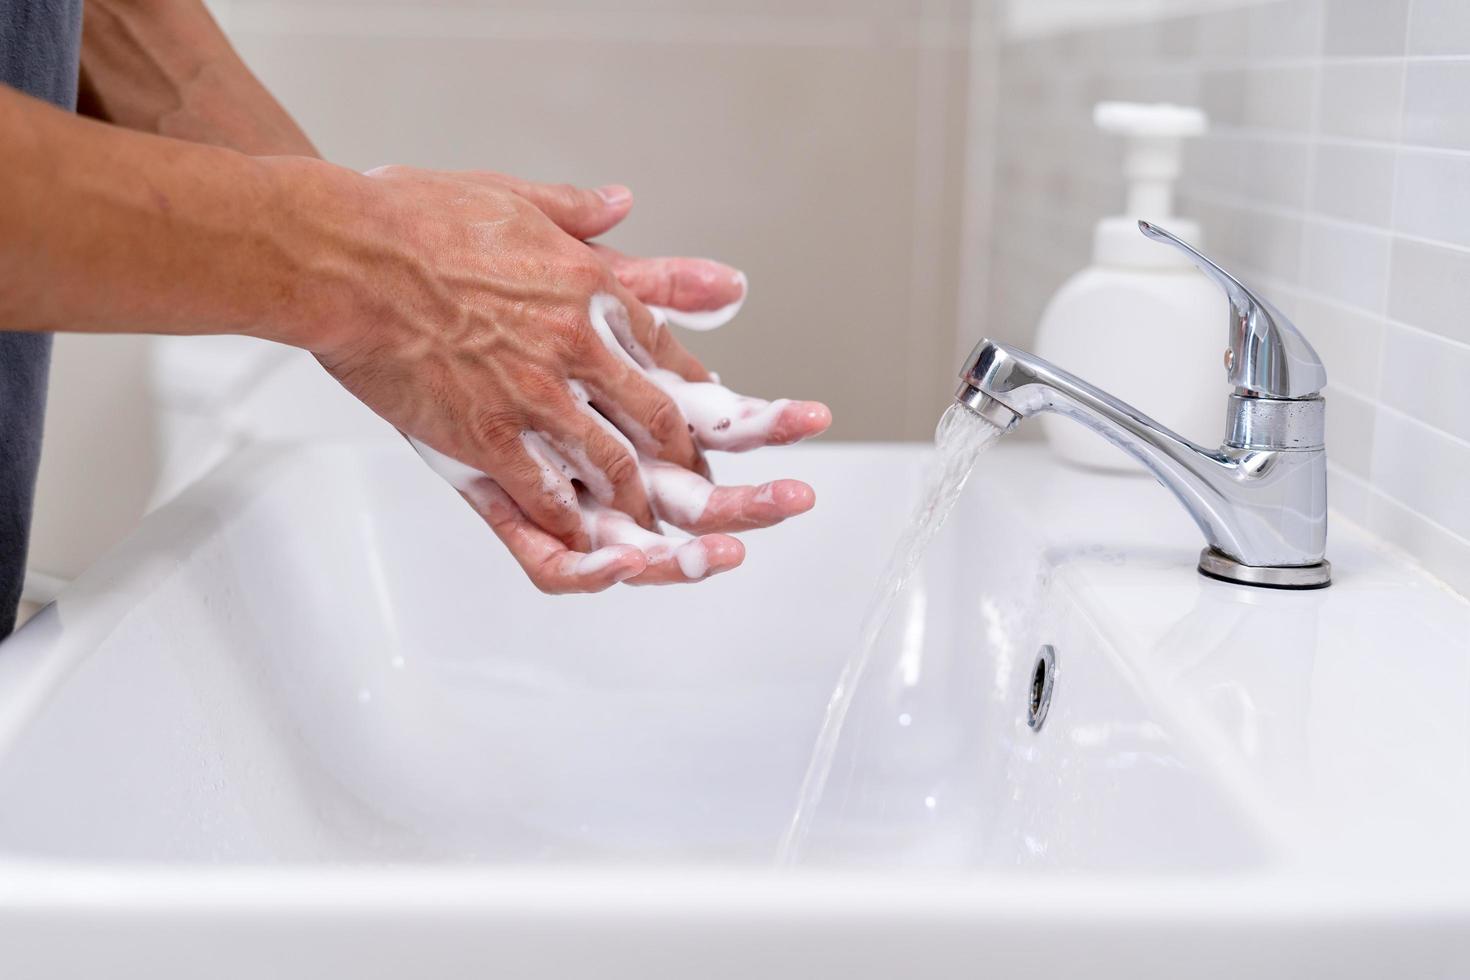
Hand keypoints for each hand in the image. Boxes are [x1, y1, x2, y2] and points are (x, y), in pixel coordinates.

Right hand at [298, 164, 828, 591]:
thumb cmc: (416, 219)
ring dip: (634, 498)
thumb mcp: (515, 196)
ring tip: (643, 520)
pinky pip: (545, 494)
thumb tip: (622, 201)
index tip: (700, 414)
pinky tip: (579, 535)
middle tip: (691, 481)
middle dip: (679, 457)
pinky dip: (570, 521)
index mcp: (589, 288)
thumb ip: (579, 209)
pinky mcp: (486, 437)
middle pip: (655, 416)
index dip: (691, 391)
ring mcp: (534, 396)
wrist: (346, 256)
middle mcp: (575, 346)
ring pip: (612, 464)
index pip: (666, 350)